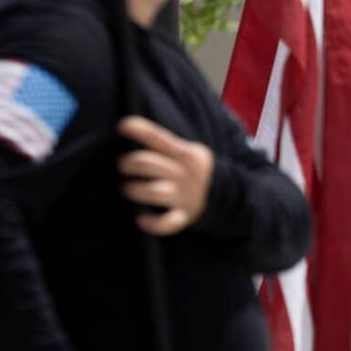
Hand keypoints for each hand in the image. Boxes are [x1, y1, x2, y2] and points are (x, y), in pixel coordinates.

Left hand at [117, 116, 213, 234]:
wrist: (228, 196)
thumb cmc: (195, 169)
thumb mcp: (190, 150)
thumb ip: (166, 143)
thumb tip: (129, 131)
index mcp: (184, 153)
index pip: (156, 136)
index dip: (136, 129)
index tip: (122, 127)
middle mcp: (183, 173)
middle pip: (145, 163)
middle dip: (126, 163)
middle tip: (123, 166)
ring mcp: (183, 196)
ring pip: (151, 191)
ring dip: (132, 189)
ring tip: (127, 188)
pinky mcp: (183, 216)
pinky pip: (165, 223)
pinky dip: (152, 223)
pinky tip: (141, 219)